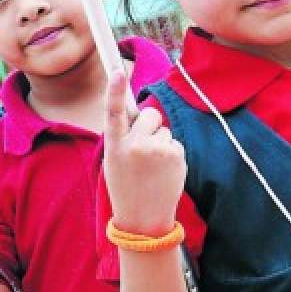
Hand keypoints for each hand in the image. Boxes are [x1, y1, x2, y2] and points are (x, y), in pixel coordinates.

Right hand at [102, 70, 185, 233]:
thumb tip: (137, 112)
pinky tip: (163, 171)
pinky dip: (171, 153)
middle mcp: (137, 145)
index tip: (116, 71)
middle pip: (149, 114)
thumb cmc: (126, 188)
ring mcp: (159, 150)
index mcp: (115, 146)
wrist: (144, 220)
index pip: (113, 113)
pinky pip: (174, 142)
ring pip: (164, 130)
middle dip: (148, 124)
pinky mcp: (177, 155)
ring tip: (152, 167)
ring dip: (160, 142)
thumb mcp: (113, 161)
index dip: (114, 91)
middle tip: (142, 149)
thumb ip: (123, 137)